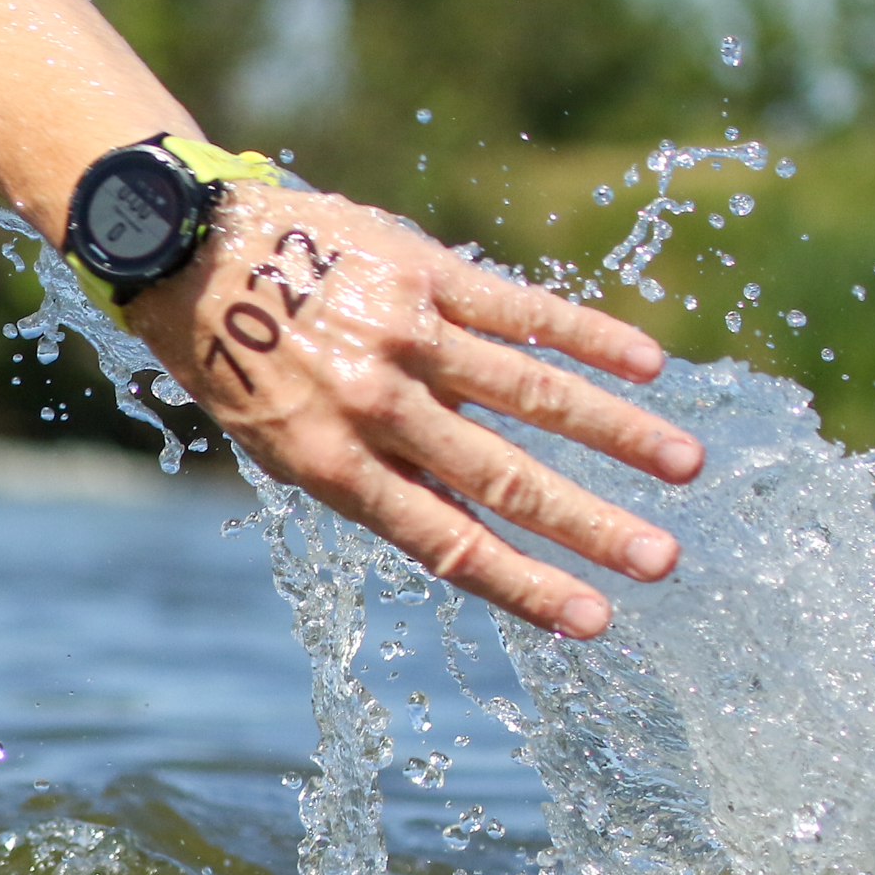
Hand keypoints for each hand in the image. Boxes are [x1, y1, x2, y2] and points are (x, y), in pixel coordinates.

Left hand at [129, 185, 702, 637]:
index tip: (593, 620)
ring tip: (686, 466)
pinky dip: (590, 338)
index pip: (448, 542)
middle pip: (504, 479)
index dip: (525, 586)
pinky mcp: (425, 271)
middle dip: (590, 527)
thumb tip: (476, 523)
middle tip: (663, 562)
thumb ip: (380, 478)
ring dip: (618, 434)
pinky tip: (650, 366)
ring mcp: (406, 336)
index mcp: (334, 466)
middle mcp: (375, 406)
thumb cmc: (241, 365)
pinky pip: (523, 310)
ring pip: (532, 393)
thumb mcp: (286, 445)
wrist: (189, 253)